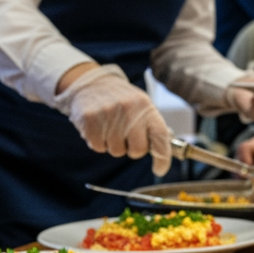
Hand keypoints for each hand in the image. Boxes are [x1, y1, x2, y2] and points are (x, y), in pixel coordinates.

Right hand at [55, 64, 172, 174]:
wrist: (92, 83)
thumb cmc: (122, 99)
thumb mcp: (142, 106)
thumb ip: (153, 126)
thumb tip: (164, 151)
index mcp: (146, 107)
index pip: (160, 137)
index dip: (163, 157)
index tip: (159, 169)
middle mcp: (128, 109)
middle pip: (137, 150)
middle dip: (133, 149)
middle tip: (127, 137)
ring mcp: (108, 114)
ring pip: (117, 151)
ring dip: (114, 145)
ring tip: (110, 127)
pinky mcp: (89, 119)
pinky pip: (99, 148)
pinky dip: (99, 142)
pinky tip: (99, 127)